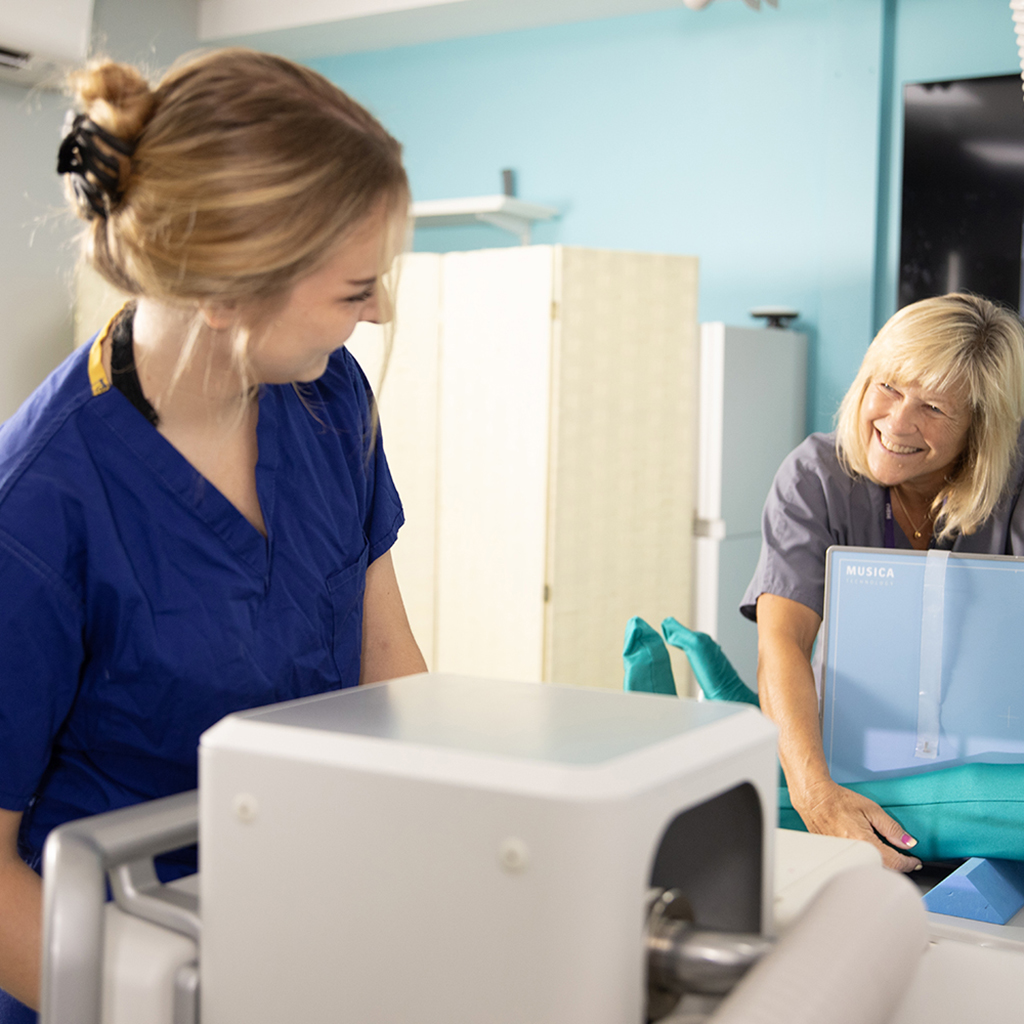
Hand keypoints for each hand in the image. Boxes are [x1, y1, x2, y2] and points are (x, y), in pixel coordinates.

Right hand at [793, 778, 921, 872]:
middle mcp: (853, 852)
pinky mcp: (837, 856)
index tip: (914, 861)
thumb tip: (908, 842)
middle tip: (902, 857)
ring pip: (869, 869)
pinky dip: (867, 861)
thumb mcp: (872, 809)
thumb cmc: (839, 801)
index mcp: (863, 841)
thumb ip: (892, 828)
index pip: (894, 862)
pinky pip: (857, 865)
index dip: (908, 863)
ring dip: (881, 865)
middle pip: (882, 870)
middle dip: (896, 866)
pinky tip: (867, 850)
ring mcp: (844, 856)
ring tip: (884, 853)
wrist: (815, 798)